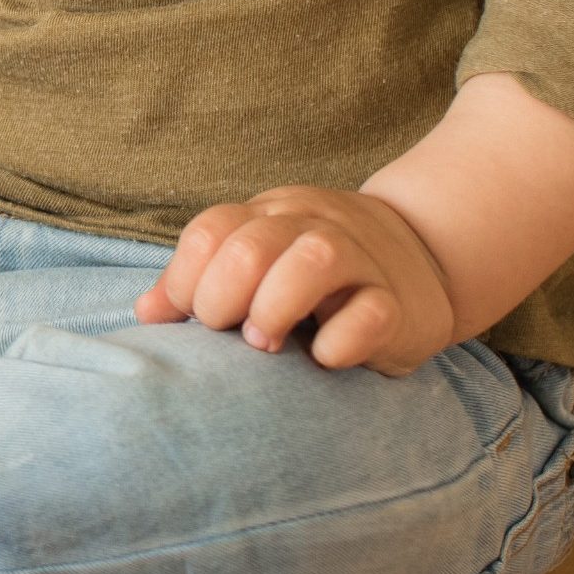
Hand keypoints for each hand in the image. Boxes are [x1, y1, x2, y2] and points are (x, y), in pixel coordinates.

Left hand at [134, 184, 457, 373]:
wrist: (427, 260)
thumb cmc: (319, 278)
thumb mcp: (259, 266)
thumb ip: (201, 283)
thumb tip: (146, 313)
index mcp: (270, 215)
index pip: (210, 232)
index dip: (188, 281)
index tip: (196, 318)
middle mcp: (313, 227)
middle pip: (251, 245)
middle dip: (223, 298)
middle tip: (231, 332)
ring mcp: (361, 262)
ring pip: (312, 261)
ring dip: (274, 308)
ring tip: (266, 343)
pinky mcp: (401, 306)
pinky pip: (370, 316)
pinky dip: (339, 343)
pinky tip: (323, 358)